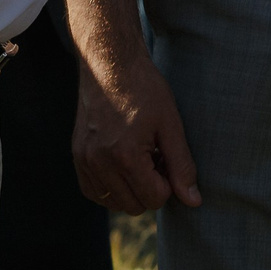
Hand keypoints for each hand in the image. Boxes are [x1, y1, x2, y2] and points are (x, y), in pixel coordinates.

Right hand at [73, 54, 199, 213]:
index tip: (166, 158)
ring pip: (112, 202)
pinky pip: (93, 192)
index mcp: (125, 156)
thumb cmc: (145, 89)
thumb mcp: (170, 124)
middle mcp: (99, 163)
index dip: (168, 183)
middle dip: (150, 188)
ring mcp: (84, 161)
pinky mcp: (77, 156)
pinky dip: (110, 186)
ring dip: (129, 189)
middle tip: (154, 157)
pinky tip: (121, 163)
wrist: (110, 63)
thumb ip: (182, 166)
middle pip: (133, 206)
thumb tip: (193, 202)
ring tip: (138, 157)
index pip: (154, 199)